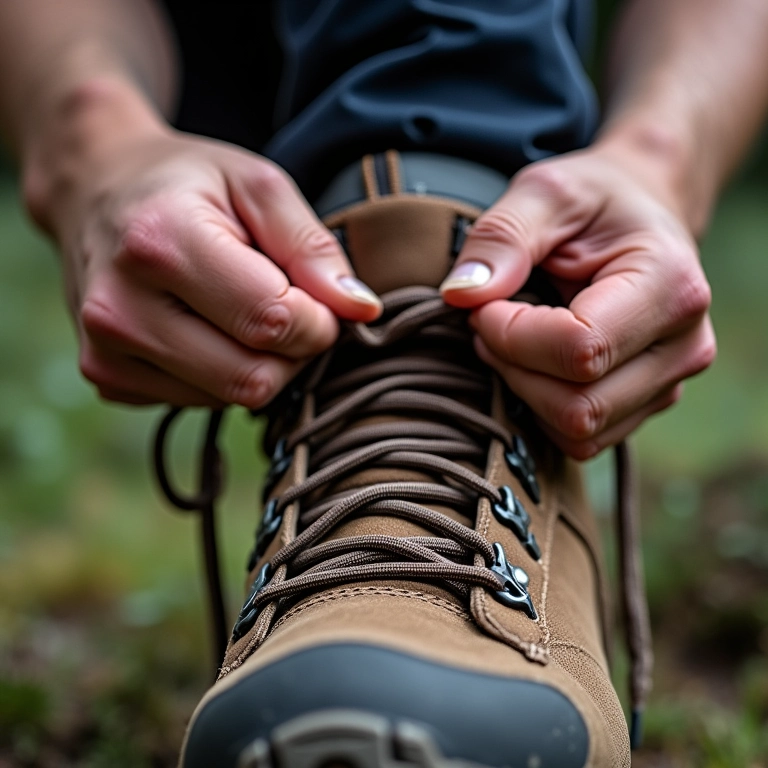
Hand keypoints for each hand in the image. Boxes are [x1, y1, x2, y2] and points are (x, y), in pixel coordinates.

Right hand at [28, 121, 381, 406]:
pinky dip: (224, 372)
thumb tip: (360, 309)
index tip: (317, 294)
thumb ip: (313, 248)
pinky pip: (201, 402)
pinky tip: (207, 327)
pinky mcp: (107, 379)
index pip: (273, 322)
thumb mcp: (259, 187)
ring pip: (233, 397)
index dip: (317, 318)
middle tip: (288, 305)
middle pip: (255, 377)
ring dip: (261, 362)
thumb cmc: (187, 184)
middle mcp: (120, 308)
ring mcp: (106, 352)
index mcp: (160, 243)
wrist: (96, 191)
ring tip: (242, 308)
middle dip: (293, 349)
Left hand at [440, 143, 715, 459]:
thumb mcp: (546, 193)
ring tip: (511, 339)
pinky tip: (531, 363)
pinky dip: (541, 408)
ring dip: (524, 390)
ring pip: (577, 431)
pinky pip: (580, 439)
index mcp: (671, 287)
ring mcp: (668, 384)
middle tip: (489, 322)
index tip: (484, 304)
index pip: (579, 349)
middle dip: (513, 367)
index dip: (512, 335)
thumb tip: (461, 295)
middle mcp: (684, 347)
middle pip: (578, 405)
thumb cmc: (597, 201)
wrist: (643, 214)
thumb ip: (502, 237)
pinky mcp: (644, 405)